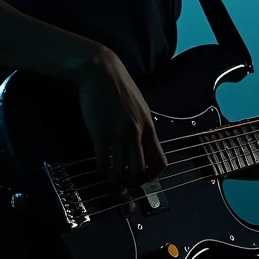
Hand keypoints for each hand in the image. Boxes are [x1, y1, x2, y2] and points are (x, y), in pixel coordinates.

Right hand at [74, 49, 167, 188]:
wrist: (101, 71)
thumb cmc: (119, 86)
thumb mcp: (140, 105)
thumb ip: (142, 124)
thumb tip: (143, 141)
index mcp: (149, 126)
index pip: (160, 160)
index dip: (153, 176)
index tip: (144, 180)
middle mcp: (137, 132)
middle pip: (141, 170)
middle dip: (134, 184)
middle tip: (127, 187)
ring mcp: (118, 133)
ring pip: (122, 170)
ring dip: (116, 182)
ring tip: (112, 184)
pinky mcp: (100, 133)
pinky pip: (103, 161)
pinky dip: (101, 172)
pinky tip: (99, 172)